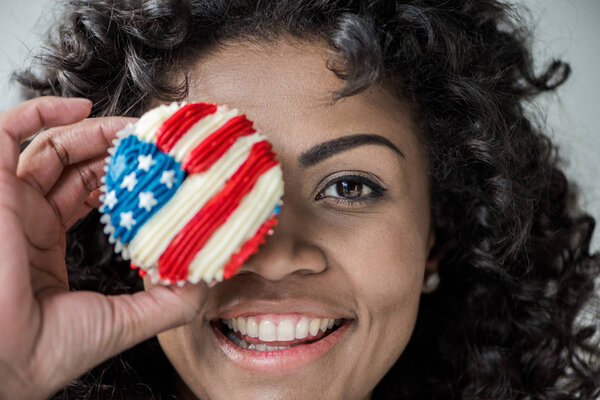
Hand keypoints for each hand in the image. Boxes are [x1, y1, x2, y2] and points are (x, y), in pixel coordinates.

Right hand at [0, 97, 205, 399]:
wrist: (3, 362)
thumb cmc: (47, 349)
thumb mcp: (122, 321)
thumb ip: (168, 303)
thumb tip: (209, 282)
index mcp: (48, 244)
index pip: (87, 196)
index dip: (121, 179)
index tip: (158, 167)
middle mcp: (28, 218)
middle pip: (74, 167)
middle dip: (115, 150)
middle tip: (153, 142)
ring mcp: (9, 200)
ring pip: (51, 146)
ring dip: (94, 131)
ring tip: (135, 130)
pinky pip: (8, 131)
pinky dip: (42, 112)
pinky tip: (83, 107)